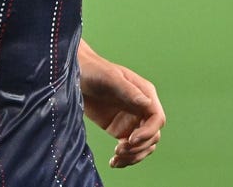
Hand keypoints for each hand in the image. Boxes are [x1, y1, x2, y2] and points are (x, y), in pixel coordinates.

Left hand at [79, 41, 166, 168]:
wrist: (74, 75)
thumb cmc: (94, 70)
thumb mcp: (110, 78)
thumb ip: (129, 91)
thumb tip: (147, 104)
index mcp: (145, 93)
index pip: (157, 118)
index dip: (148, 132)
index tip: (130, 139)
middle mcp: (141, 108)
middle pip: (152, 136)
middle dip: (139, 147)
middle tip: (119, 149)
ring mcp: (132, 120)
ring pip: (143, 146)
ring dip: (133, 156)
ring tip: (116, 158)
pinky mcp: (120, 130)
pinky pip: (130, 149)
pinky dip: (125, 159)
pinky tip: (114, 162)